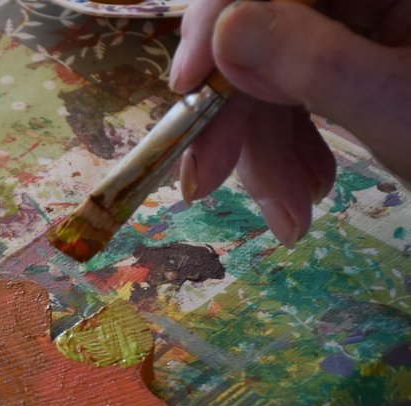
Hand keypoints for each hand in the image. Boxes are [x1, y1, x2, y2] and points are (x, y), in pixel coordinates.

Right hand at [170, 0, 410, 246]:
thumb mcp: (399, 109)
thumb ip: (310, 63)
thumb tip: (222, 31)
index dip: (220, 20)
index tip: (187, 88)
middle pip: (271, 26)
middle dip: (241, 115)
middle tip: (207, 183)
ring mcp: (371, 16)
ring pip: (277, 67)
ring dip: (267, 148)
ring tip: (288, 215)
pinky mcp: (365, 51)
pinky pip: (300, 88)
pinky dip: (293, 146)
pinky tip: (305, 193)